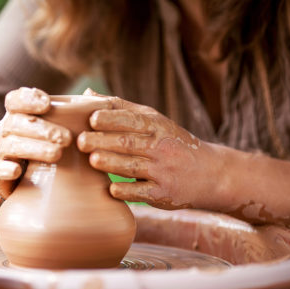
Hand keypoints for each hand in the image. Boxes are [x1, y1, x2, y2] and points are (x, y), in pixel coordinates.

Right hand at [0, 87, 71, 199]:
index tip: (47, 103)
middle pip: (15, 123)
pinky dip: (6, 169)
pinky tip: (17, 170)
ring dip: (34, 148)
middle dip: (42, 129)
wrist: (25, 181)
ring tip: (57, 154)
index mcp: (18, 114)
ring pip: (10, 145)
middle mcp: (5, 130)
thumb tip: (90, 94)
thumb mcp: (56, 129)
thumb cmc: (46, 148)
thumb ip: (72, 113)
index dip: (28, 99)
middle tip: (67, 138)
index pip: (15, 100)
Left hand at [78, 91, 219, 209]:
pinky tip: (111, 189)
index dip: (112, 119)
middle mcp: (161, 147)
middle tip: (80, 141)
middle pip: (129, 143)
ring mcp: (163, 171)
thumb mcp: (153, 120)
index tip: (92, 119)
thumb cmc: (170, 142)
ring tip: (92, 160)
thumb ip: (119, 108)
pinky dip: (127, 191)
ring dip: (112, 164)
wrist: (209, 173)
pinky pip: (143, 192)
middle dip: (103, 141)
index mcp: (157, 126)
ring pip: (134, 167)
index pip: (133, 120)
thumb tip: (87, 95)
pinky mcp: (163, 194)